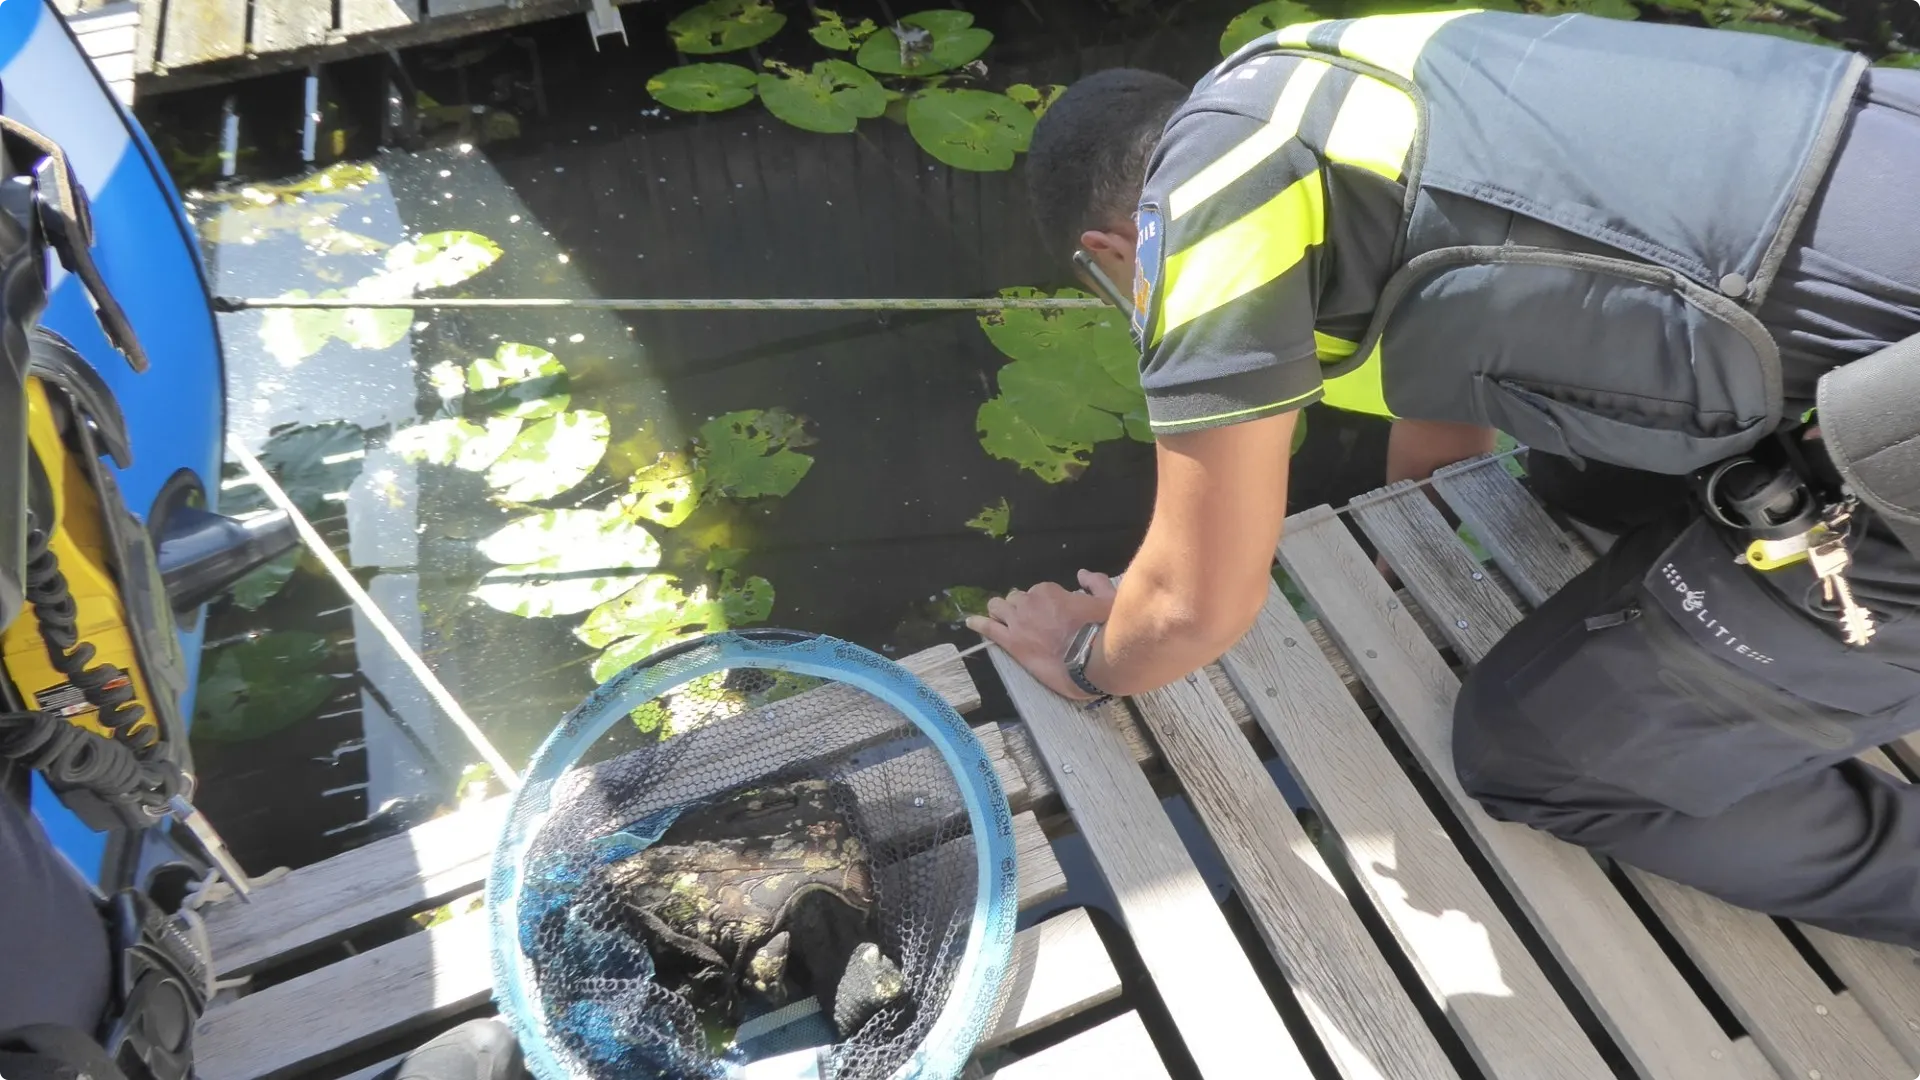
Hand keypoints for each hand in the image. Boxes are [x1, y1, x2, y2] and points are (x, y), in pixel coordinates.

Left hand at [967, 570, 1116, 700]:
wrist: (1092, 658)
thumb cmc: (1103, 629)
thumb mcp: (1108, 599)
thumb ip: (1095, 582)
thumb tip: (1082, 574)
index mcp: (1049, 591)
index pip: (1037, 591)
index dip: (1042, 603)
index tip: (1050, 613)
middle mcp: (1029, 602)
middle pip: (1016, 599)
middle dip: (1020, 607)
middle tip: (1028, 620)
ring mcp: (1018, 623)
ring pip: (998, 608)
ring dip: (999, 611)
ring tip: (999, 617)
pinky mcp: (1012, 643)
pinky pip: (988, 629)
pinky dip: (979, 624)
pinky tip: (971, 622)